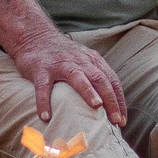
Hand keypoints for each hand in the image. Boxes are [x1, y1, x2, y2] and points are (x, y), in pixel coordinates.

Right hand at [5, 28, 128, 126]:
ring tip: (96, 107)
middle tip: (116, 119)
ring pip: (77, 77)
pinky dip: (43, 101)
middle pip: (100, 79)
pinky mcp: (41, 69)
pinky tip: (45, 117)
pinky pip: (43, 86)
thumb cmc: (63, 57)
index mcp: (92, 61)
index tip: (122, 121)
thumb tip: (108, 106)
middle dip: (110, 100)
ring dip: (89, 91)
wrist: (35, 37)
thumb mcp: (83, 61)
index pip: (111, 81)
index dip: (119, 100)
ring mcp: (60, 64)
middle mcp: (80, 61)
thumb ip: (95, 77)